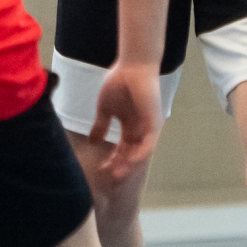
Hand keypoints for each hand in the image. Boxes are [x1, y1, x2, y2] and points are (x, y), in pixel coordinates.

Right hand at [89, 61, 162, 183]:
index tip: (101, 169)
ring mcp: (148, 127)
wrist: (131, 65)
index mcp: (129, 125)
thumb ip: (101, 125)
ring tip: (118, 175)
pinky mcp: (154, 123)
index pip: (122, 149)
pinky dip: (139, 155)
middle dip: (121, 168)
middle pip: (131, 154)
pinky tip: (129, 163)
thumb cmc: (119, 82)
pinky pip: (148, 144)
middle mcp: (140, 129)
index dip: (113, 160)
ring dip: (129, 165)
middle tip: (111, 180)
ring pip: (140, 153)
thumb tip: (92, 141)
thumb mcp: (105, 108)